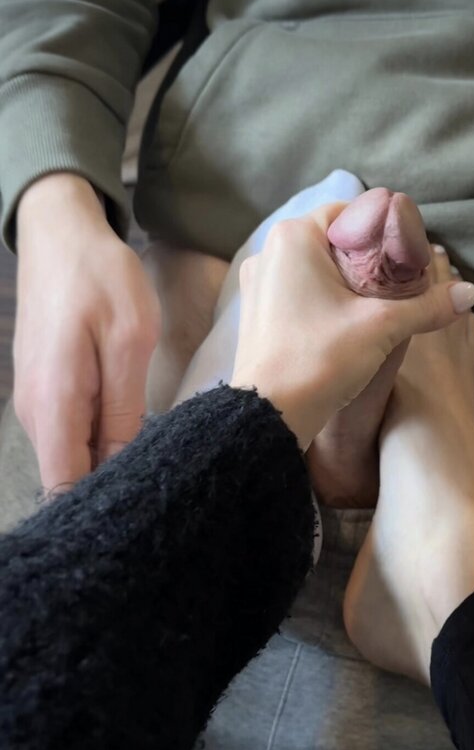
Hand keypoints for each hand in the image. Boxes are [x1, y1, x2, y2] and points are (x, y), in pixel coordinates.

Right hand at [14, 175, 160, 491]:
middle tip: (162, 491)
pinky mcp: (44, 392)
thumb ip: (124, 410)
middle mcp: (36, 413)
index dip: (100, 509)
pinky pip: (71, 433)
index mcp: (55, 404)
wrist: (58, 233)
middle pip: (68, 476)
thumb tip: (123, 466)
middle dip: (110, 490)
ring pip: (71, 456)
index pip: (65, 485)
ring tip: (155, 463)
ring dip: (106, 463)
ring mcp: (36, 404)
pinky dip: (98, 440)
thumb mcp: (129, 340)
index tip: (142, 515)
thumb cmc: (99, 278)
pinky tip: (130, 434)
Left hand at [230, 203, 473, 447]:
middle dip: (368, 260)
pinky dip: (325, 300)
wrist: (270, 415)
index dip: (385, 231)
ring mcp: (259, 284)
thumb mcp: (382, 328)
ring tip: (378, 306)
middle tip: (400, 284)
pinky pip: (299, 292)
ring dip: (347, 283)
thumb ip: (426, 306)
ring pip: (316, 269)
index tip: (407, 257)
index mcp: (294, 237)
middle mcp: (269, 252)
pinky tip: (348, 324)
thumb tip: (468, 294)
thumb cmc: (319, 360)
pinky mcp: (258, 313)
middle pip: (333, 241)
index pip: (350, 212)